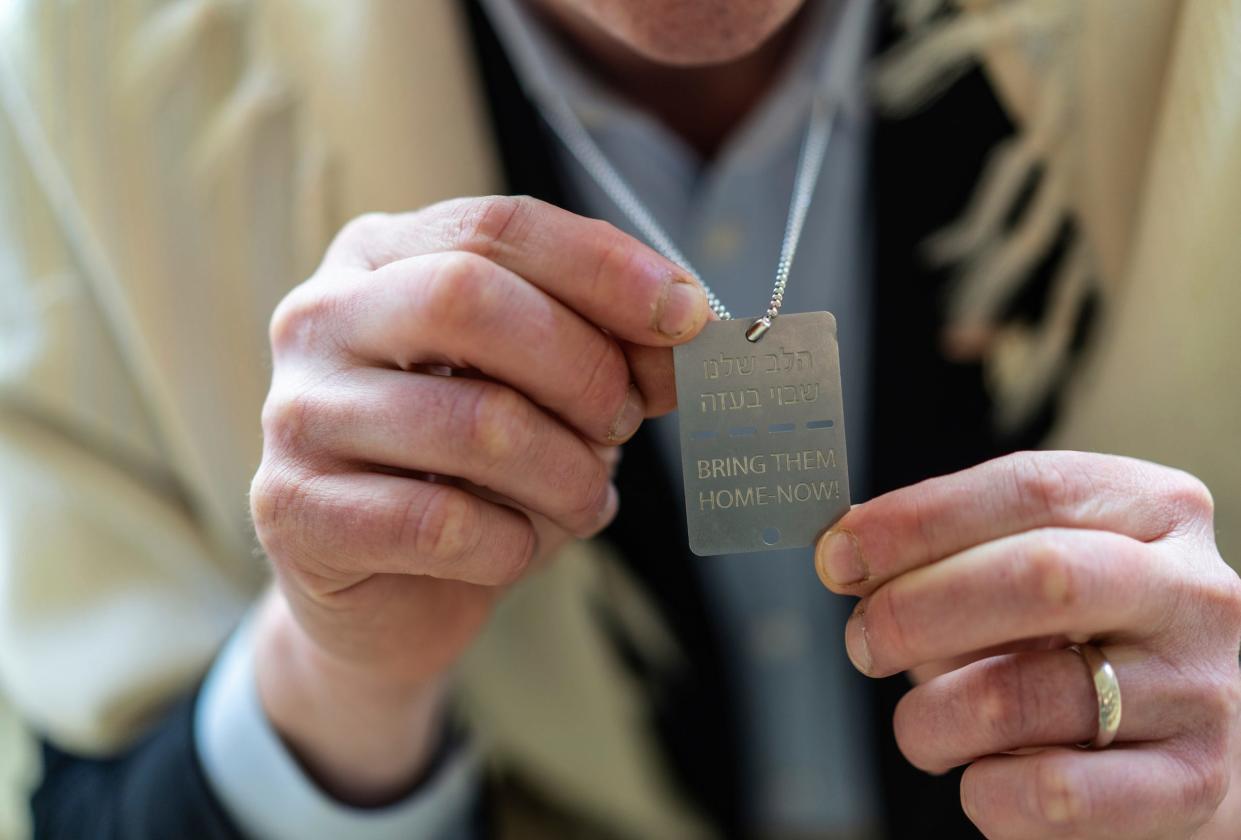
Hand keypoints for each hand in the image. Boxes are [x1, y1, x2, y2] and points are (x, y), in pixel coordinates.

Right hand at [249, 196, 708, 802]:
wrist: (389, 591)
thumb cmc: (476, 470)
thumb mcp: (545, 388)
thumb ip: (604, 344)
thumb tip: (691, 321)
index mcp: (383, 256)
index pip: (502, 227)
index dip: (607, 268)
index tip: (689, 315)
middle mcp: (323, 316)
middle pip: (470, 299)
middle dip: (583, 367)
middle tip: (624, 423)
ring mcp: (298, 412)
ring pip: (474, 423)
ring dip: (566, 474)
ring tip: (586, 498)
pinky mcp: (293, 510)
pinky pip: (440, 523)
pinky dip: (512, 544)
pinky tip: (517, 548)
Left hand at [815, 451, 1240, 838]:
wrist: (1193, 748)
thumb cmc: (1086, 645)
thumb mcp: (1032, 573)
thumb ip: (952, 554)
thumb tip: (845, 554)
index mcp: (1153, 509)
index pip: (1029, 488)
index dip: (917, 520)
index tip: (838, 554)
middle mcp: (1191, 591)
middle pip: (1037, 577)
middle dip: (916, 609)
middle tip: (864, 642)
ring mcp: (1202, 691)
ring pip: (1023, 696)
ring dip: (930, 718)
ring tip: (922, 727)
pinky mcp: (1192, 787)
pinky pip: (1051, 795)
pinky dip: (984, 792)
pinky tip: (983, 778)